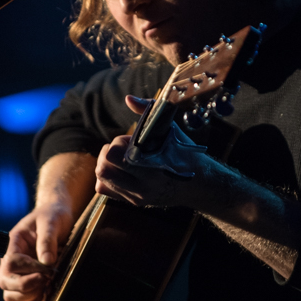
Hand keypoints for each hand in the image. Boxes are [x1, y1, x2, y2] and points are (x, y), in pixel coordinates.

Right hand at [0, 203, 71, 300]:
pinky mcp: (27, 283)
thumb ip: (47, 240)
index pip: (11, 263)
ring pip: (10, 296)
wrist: (57, 216)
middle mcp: (12, 261)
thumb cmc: (52, 216)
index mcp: (14, 244)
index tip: (48, 269)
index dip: (29, 270)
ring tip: (46, 286)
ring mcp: (18, 273)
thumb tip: (47, 262)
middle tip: (46, 280)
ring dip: (28, 297)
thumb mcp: (51, 222)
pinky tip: (45, 293)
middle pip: (5, 282)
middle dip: (25, 286)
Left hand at [94, 95, 210, 207]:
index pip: (114, 155)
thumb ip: (148, 111)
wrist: (198, 183)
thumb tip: (128, 99)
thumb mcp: (169, 129)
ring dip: (107, 164)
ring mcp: (137, 196)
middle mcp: (143, 186)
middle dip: (108, 153)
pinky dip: (108, 178)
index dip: (118, 143)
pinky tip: (121, 170)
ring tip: (121, 159)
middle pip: (103, 168)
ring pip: (102, 179)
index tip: (131, 140)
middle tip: (122, 149)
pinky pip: (105, 190)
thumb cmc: (183, 152)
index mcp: (151, 167)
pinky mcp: (134, 202)